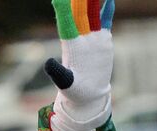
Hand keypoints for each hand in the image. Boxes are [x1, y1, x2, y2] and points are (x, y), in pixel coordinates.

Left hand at [45, 0, 114, 121]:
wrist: (89, 95)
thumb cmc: (75, 91)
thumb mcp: (65, 83)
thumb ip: (57, 73)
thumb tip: (48, 63)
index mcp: (70, 47)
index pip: (66, 24)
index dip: (63, 11)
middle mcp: (80, 39)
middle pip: (79, 15)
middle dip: (78, 1)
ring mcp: (92, 39)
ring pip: (92, 15)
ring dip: (92, 2)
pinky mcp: (102, 41)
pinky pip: (104, 23)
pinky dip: (106, 11)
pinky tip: (108, 0)